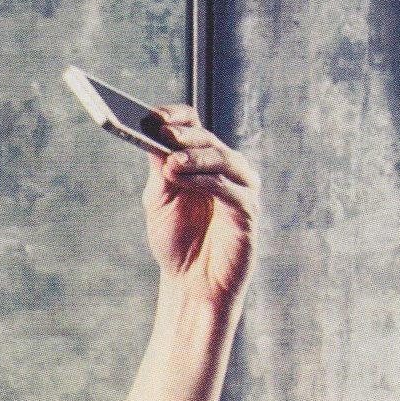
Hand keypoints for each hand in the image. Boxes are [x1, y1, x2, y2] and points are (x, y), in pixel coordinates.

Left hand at [141, 107, 257, 307]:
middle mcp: (226, 168)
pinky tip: (187, 179)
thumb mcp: (160, 202)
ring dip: (196, 158)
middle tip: (163, 133)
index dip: (176, 118)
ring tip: (172, 163)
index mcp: (203, 161)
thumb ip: (159, 170)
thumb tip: (152, 134)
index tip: (154, 116)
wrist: (191, 285)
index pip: (194, 127)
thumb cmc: (176, 243)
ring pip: (222, 160)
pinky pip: (230, 190)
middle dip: (185, 137)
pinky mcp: (248, 211)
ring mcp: (240, 187)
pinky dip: (208, 182)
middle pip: (208, 141)